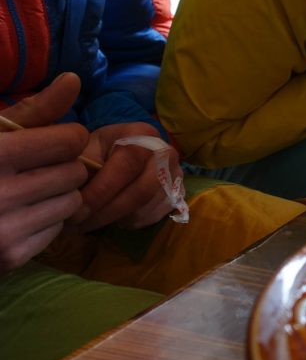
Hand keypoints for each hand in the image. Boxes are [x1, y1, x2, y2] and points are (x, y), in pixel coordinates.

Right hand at [0, 73, 88, 271]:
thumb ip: (33, 109)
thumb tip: (74, 79)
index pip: (69, 140)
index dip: (65, 137)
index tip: (51, 140)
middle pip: (75, 171)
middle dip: (64, 166)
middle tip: (38, 167)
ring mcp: (5, 229)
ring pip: (72, 202)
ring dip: (60, 194)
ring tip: (31, 190)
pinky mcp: (10, 257)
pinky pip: (58, 230)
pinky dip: (47, 221)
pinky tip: (21, 214)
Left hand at [66, 122, 180, 230]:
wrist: (121, 152)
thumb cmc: (99, 151)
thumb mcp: (86, 151)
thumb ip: (81, 169)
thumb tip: (73, 195)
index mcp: (142, 135)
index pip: (126, 166)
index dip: (100, 192)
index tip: (75, 211)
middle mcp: (166, 153)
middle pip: (142, 192)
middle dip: (107, 212)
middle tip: (80, 225)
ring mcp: (176, 174)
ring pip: (146, 208)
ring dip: (115, 219)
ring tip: (90, 221)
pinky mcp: (178, 193)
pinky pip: (154, 217)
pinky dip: (130, 222)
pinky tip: (113, 215)